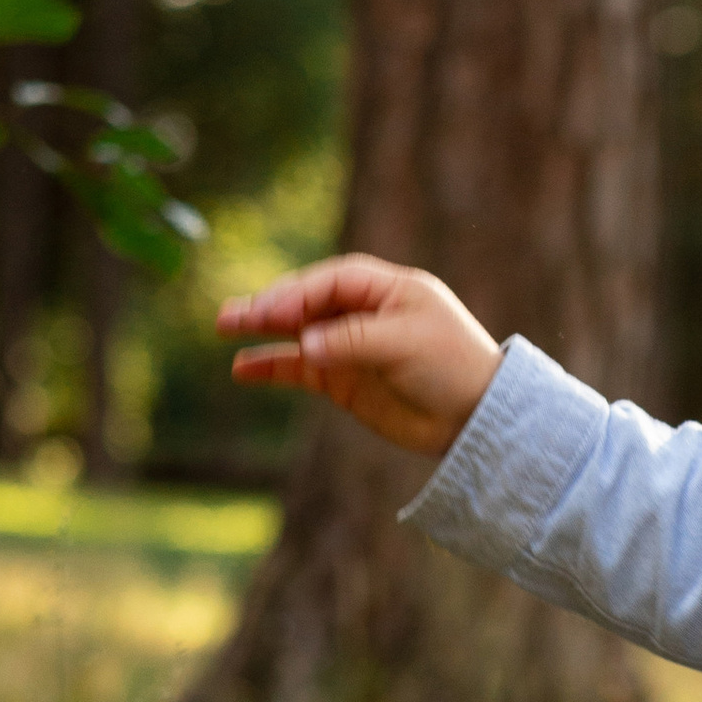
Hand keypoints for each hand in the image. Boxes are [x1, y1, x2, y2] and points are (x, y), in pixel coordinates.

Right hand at [216, 254, 501, 459]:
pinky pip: (300, 368)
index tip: (274, 312)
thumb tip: (304, 344)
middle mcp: (366, 312)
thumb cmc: (453, 368)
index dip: (300, 292)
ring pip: (298, 332)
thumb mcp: (405, 344)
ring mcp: (352, 345)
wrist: (476, 419)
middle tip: (233, 315)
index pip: (332, 281)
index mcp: (389, 289)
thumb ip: (352, 340)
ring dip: (262, 330)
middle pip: (308, 301)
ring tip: (225, 327)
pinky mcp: (344, 380)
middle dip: (271, 306)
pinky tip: (241, 368)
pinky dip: (272, 366)